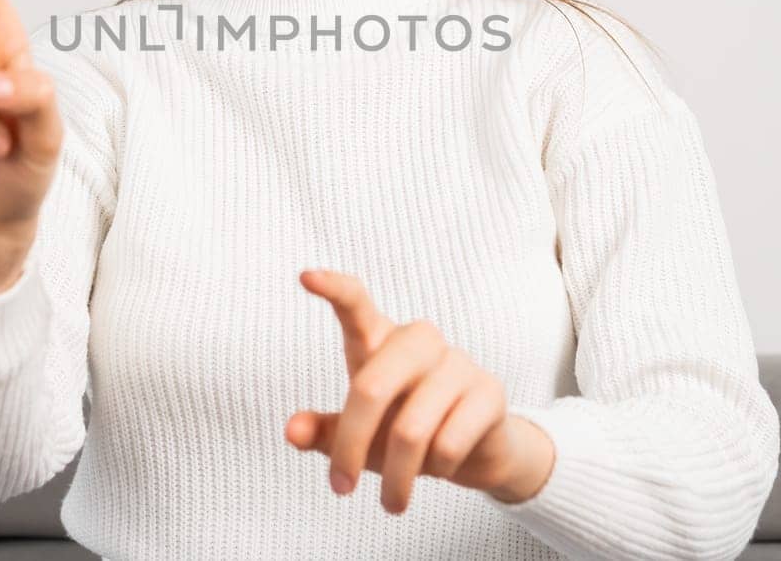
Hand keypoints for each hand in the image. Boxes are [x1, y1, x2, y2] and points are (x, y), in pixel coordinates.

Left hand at [286, 269, 556, 514]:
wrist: (476, 450)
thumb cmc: (403, 430)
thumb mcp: (360, 433)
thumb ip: (325, 431)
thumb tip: (291, 431)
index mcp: (381, 340)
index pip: (355, 305)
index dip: (332, 289)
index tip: (305, 276)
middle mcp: (419, 341)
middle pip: (370, 387)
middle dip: (351, 447)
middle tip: (340, 488)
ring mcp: (457, 362)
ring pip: (410, 430)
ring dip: (396, 478)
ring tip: (392, 504)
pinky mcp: (489, 391)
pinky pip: (449, 443)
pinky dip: (436, 471)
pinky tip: (440, 469)